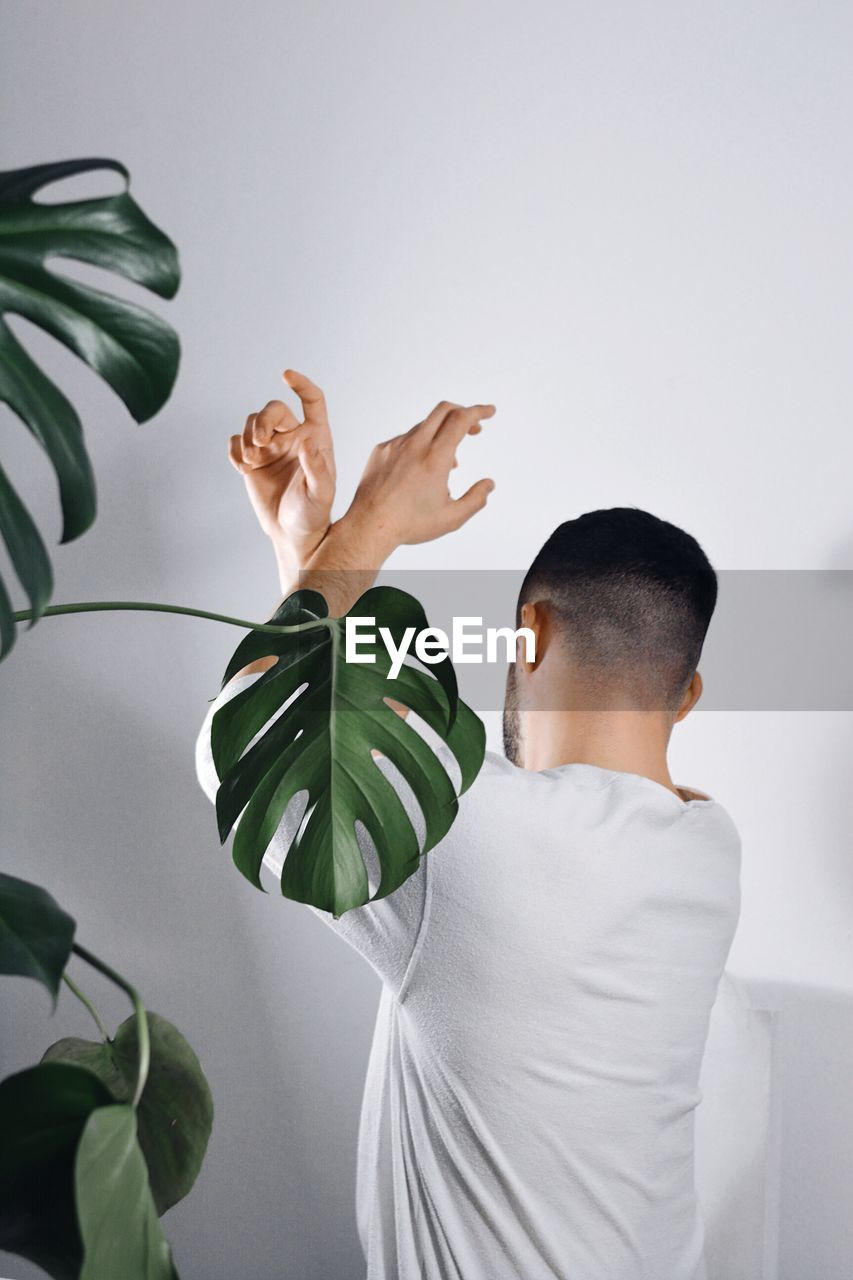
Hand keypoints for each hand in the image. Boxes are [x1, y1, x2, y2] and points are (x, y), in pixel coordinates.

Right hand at [229, 369, 335, 564]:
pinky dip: (235, 451)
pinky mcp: (252, 460)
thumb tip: (309, 443)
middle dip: (263, 421)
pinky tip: (243, 469)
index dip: (301, 384)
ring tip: (253, 461)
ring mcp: (271, 447)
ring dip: (247, 437)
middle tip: (260, 443)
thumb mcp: (321, 494)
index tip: (285, 375)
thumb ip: (317, 469)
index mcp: (316, 437)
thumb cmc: (313, 514)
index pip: (312, 400)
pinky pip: (235, 441)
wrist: (292, 533)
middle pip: (273, 409)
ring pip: (252, 422)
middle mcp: (293, 437)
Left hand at [341, 400, 495, 558]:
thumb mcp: (451, 518)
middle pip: (443, 411)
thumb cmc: (410, 524)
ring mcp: (396, 445)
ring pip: (424, 426)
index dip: (479, 412)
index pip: (461, 420)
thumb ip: (476, 499)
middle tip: (473, 429)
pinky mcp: (381, 450)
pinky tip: (420, 468)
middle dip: (463, 413)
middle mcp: (415, 445)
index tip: (489, 411)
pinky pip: (405, 439)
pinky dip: (419, 445)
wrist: (369, 526)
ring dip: (441, 436)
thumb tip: (489, 484)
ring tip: (448, 463)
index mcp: (436, 458)